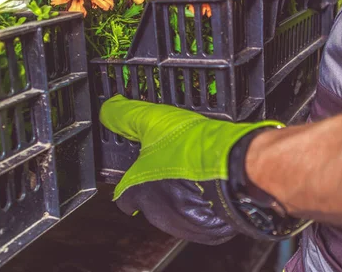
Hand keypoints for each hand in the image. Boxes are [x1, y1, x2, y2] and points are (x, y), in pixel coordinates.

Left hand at [99, 95, 281, 244]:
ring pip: (179, 211)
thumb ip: (126, 117)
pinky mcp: (209, 231)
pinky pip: (204, 218)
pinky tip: (215, 185)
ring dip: (187, 195)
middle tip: (178, 164)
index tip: (143, 167)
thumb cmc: (192, 149)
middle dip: (164, 187)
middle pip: (154, 203)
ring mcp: (183, 224)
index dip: (133, 180)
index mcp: (137, 189)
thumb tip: (109, 110)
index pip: (124, 195)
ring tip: (200, 171)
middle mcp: (157, 212)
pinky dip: (208, 204)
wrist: (232, 168)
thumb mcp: (153, 121)